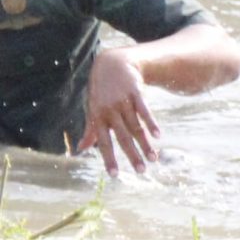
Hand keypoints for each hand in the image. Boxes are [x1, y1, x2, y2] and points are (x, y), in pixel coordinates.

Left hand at [78, 48, 160, 174]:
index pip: (103, 142)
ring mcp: (123, 102)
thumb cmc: (101, 91)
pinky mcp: (136, 94)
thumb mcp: (92, 109)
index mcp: (98, 117)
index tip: (115, 175)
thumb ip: (90, 130)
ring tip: (154, 159)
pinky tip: (159, 136)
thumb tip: (80, 149)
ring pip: (135, 127)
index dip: (108, 158)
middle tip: (141, 172)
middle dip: (132, 155)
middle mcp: (110, 111)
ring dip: (145, 144)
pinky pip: (144, 111)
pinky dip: (151, 123)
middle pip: (122, 137)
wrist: (112, 64)